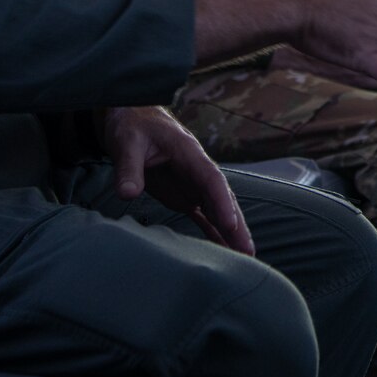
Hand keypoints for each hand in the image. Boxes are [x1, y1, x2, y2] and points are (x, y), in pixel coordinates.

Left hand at [102, 106, 255, 255]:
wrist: (130, 118)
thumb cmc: (131, 125)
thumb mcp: (127, 142)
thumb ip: (128, 168)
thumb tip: (127, 193)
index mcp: (189, 153)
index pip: (211, 179)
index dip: (222, 201)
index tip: (230, 224)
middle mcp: (196, 171)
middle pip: (223, 198)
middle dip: (236, 225)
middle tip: (249, 251)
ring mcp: (191, 184)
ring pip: (217, 210)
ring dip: (230, 232)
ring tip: (245, 258)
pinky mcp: (182, 194)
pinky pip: (202, 215)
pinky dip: (214, 231)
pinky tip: (225, 249)